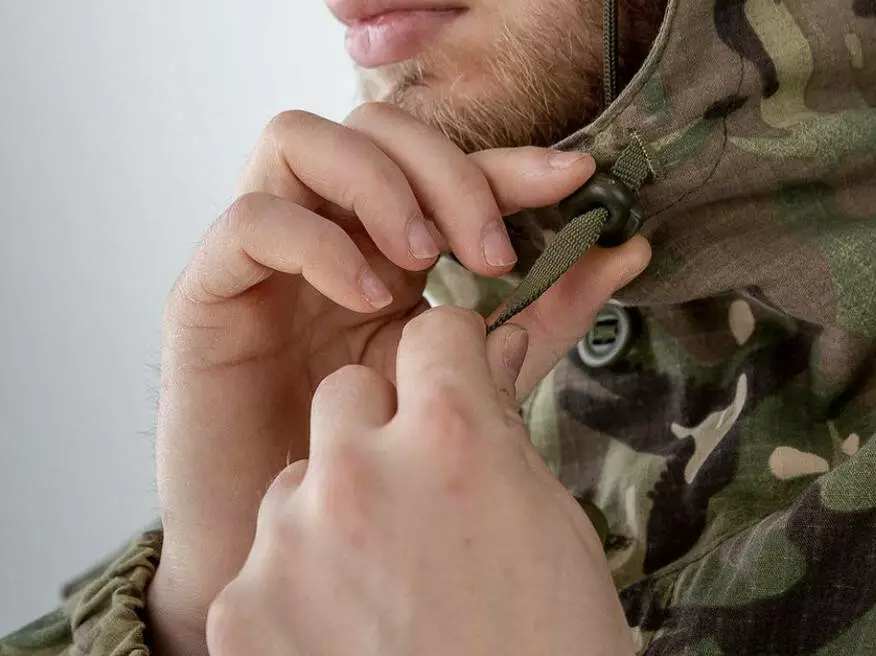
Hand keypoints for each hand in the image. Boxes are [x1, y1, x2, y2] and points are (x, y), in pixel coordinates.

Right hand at [146, 103, 649, 649]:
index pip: (441, 160)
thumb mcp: (469, 375)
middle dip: (446, 171)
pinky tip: (366, 298)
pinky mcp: (204, 290)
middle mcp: (319, 223)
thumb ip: (541, 312)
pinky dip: (317, 242)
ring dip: (378, 183)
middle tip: (490, 252)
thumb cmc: (366, 461)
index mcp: (379, 235)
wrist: (273, 546)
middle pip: (372, 125)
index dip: (508, 159)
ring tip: (423, 258)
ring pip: (296, 137)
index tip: (578, 177)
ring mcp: (258, 249)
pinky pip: (250, 220)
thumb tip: (629, 250)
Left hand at [205, 304, 638, 655]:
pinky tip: (344, 633)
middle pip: (347, 393)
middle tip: (413, 496)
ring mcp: (291, 540)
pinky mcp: (241, 609)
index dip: (448, 359)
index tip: (451, 382)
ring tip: (380, 586)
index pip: (431, 333)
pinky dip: (295, 586)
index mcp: (452, 436)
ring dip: (331, 510)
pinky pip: (263, 558)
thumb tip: (494, 354)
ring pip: (299, 477)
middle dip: (378, 428)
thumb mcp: (552, 526)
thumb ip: (503, 430)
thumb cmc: (547, 650)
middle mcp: (360, 468)